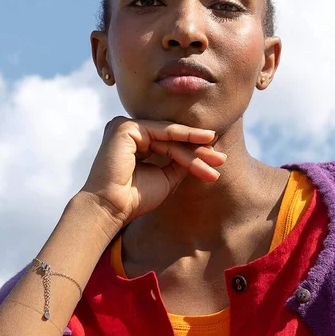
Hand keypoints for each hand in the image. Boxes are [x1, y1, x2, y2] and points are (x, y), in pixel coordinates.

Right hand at [76, 116, 225, 227]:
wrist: (111, 209)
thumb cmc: (135, 199)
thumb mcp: (165, 178)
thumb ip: (179, 164)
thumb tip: (202, 152)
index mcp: (134, 141)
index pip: (170, 143)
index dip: (194, 153)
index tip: (216, 163)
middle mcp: (129, 130)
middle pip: (172, 138)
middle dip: (199, 150)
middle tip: (222, 160)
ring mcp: (126, 126)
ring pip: (170, 136)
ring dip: (196, 150)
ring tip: (218, 160)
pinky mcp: (126, 127)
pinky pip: (163, 133)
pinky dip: (185, 140)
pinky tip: (205, 143)